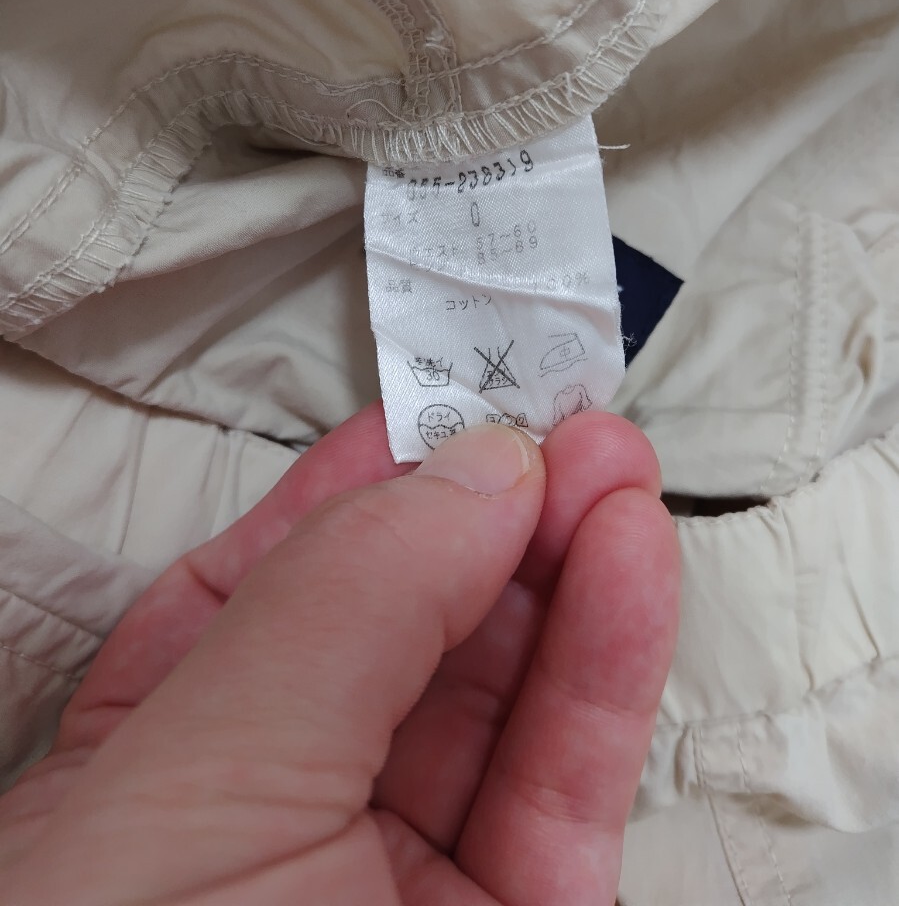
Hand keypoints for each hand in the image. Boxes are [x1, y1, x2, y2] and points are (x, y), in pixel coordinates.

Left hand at [0, 404, 678, 904]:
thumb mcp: (196, 789)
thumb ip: (333, 611)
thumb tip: (462, 472)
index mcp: (156, 773)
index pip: (266, 588)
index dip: (362, 486)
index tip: (441, 405)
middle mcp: (281, 823)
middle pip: (401, 628)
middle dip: (485, 511)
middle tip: (555, 424)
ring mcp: (405, 886)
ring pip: (501, 693)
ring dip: (565, 565)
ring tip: (612, 467)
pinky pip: (568, 776)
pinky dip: (606, 659)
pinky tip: (627, 562)